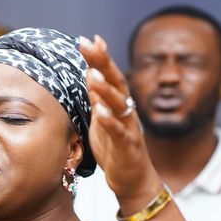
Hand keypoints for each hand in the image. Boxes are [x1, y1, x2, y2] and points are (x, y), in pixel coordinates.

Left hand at [79, 35, 161, 208]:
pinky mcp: (128, 147)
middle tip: (89, 45)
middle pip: (116, 82)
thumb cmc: (115, 149)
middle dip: (103, 63)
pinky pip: (120, 132)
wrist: (132, 180)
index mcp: (117, 104)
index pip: (108, 76)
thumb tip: (88, 72)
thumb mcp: (101, 119)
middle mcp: (126, 112)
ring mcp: (128, 128)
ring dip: (106, 89)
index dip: (99, 58)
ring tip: (92, 74)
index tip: (88, 39)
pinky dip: (110, 121)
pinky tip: (100, 111)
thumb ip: (97, 97)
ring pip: (119, 104)